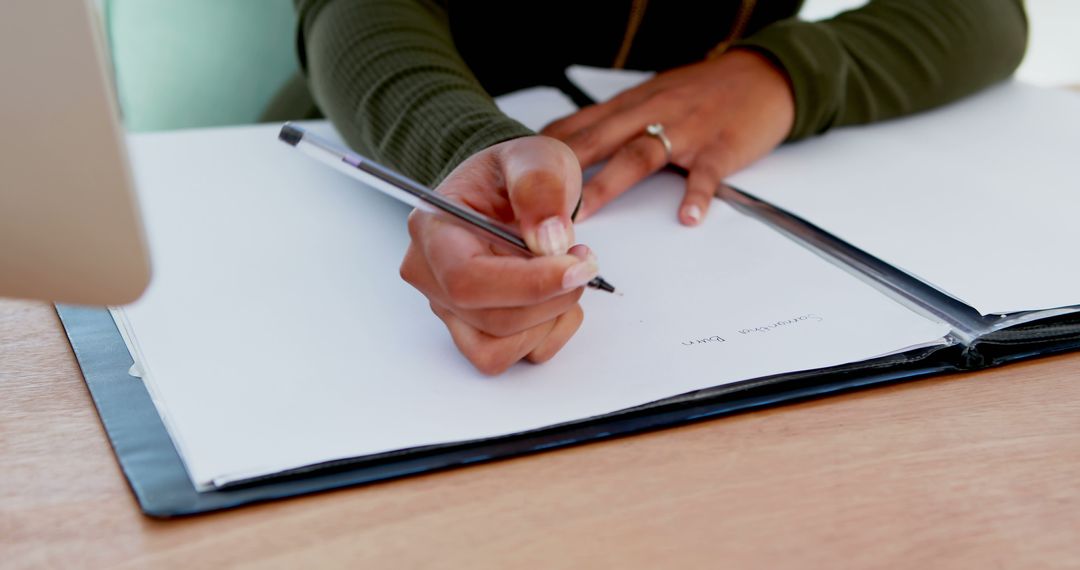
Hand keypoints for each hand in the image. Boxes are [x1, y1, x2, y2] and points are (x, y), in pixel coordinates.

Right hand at [399, 136, 597, 374]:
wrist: (513, 191)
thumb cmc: (515, 174)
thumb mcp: (535, 156)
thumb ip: (540, 186)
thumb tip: (547, 239)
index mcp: (433, 229)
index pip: (467, 279)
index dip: (529, 284)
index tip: (576, 266)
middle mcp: (431, 276)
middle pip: (491, 319)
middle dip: (553, 297)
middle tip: (581, 260)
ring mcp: (450, 309)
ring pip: (498, 349)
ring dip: (549, 320)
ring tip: (565, 276)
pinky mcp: (473, 331)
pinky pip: (510, 358)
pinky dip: (546, 335)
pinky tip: (556, 298)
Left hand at [542, 49, 794, 224]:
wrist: (761, 76)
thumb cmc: (700, 93)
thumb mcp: (646, 98)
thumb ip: (607, 123)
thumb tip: (559, 144)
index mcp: (628, 106)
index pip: (576, 126)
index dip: (543, 154)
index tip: (513, 180)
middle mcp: (650, 114)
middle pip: (598, 139)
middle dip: (563, 172)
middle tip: (535, 204)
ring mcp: (685, 130)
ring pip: (640, 155)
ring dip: (610, 183)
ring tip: (587, 212)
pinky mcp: (720, 147)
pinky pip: (706, 173)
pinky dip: (697, 195)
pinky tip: (687, 216)